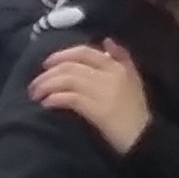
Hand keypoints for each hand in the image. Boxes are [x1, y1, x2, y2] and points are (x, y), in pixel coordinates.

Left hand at [32, 41, 152, 152]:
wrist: (144, 137)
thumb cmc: (135, 110)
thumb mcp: (133, 79)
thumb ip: (122, 58)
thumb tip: (107, 40)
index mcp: (117, 67)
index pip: (84, 52)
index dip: (61, 55)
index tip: (46, 64)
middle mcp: (110, 75)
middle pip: (71, 67)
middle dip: (48, 74)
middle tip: (34, 85)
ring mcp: (104, 92)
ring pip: (68, 80)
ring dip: (47, 86)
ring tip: (36, 95)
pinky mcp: (98, 110)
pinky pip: (70, 98)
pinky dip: (55, 98)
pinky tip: (47, 103)